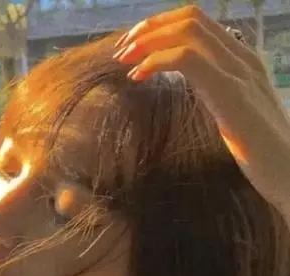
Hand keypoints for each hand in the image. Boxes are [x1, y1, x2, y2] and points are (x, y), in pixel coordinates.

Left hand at [112, 5, 289, 222]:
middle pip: (190, 18)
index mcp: (242, 59)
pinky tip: (138, 77)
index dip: (159, 28)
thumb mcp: (234, 109)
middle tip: (121, 52)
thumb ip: (216, 89)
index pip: (198, 22)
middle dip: (148, 29)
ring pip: (188, 31)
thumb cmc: (261, 149)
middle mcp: (242, 57)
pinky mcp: (231, 94)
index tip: (133, 48)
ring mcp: (239, 72)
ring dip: (148, 41)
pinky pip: (187, 60)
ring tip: (124, 60)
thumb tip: (193, 82)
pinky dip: (156, 62)